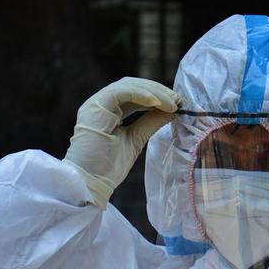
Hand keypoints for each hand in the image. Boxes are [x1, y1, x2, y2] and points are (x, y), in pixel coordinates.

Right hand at [63, 77, 179, 208]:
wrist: (90, 182)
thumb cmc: (108, 167)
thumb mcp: (137, 139)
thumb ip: (151, 122)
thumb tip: (173, 111)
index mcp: (109, 111)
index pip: (135, 94)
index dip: (157, 96)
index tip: (178, 104)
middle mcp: (101, 104)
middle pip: (133, 86)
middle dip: (158, 91)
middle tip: (178, 100)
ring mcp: (96, 104)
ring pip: (128, 85)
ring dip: (154, 92)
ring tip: (172, 103)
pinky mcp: (95, 107)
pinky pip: (121, 92)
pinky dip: (141, 94)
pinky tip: (157, 103)